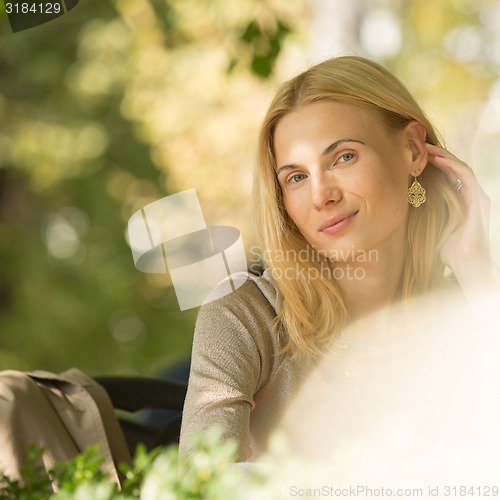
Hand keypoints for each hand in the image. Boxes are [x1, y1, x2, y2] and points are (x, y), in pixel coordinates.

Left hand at [425, 143, 497, 291]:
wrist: (464, 264)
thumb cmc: (448, 252)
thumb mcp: (432, 228)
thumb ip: (426, 215)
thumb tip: (404, 207)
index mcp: (462, 202)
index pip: (449, 177)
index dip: (434, 165)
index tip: (417, 157)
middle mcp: (471, 197)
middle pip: (455, 169)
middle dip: (438, 156)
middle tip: (420, 146)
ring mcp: (477, 197)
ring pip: (460, 168)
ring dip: (443, 156)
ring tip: (426, 148)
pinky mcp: (478, 200)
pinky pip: (466, 176)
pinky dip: (452, 165)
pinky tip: (438, 159)